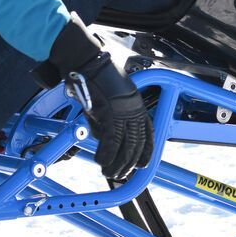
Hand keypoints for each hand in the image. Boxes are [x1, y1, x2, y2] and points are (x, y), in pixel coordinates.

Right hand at [47, 14, 151, 183]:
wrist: (87, 62)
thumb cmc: (94, 78)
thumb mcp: (107, 101)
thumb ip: (108, 120)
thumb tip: (103, 139)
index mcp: (137, 106)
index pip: (148, 135)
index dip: (146, 153)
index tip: (142, 165)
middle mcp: (134, 110)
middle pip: (136, 145)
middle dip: (128, 164)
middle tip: (119, 175)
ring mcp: (124, 112)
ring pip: (125, 147)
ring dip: (116, 164)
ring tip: (108, 172)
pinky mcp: (111, 113)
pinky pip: (111, 141)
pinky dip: (105, 154)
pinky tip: (100, 161)